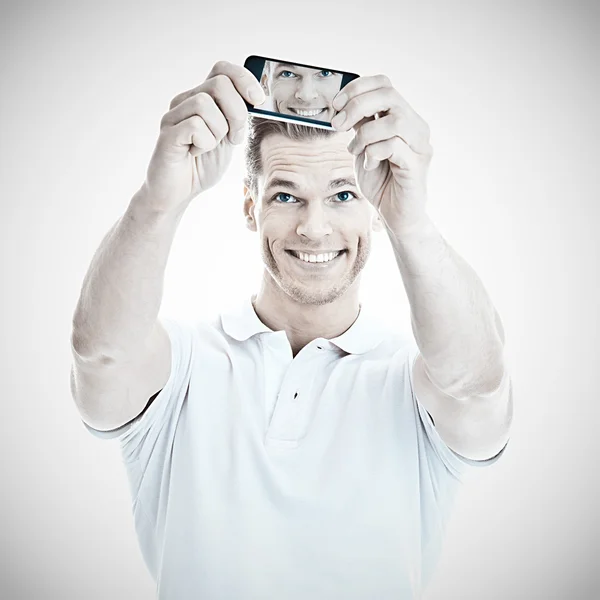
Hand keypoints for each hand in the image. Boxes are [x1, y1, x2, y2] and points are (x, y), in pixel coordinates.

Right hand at [141, 61, 264, 212]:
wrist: (177, 193)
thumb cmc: (201, 166)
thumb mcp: (228, 139)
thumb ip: (239, 119)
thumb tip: (259, 101)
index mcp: (201, 98)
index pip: (222, 69)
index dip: (244, 79)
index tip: (258, 101)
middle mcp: (185, 101)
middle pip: (219, 84)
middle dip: (237, 113)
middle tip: (233, 138)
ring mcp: (173, 116)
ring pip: (206, 105)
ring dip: (219, 132)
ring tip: (209, 147)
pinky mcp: (168, 134)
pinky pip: (195, 126)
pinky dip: (204, 143)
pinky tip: (195, 153)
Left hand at [331, 75, 432, 234]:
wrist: (396, 215)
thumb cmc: (381, 182)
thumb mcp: (363, 147)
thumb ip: (359, 126)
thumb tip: (341, 106)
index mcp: (403, 118)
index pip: (384, 84)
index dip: (357, 88)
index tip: (335, 105)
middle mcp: (416, 127)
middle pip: (388, 95)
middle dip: (356, 106)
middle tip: (338, 125)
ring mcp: (420, 146)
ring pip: (394, 120)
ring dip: (365, 134)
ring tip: (356, 151)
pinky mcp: (417, 165)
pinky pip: (394, 146)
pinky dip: (373, 153)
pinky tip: (369, 165)